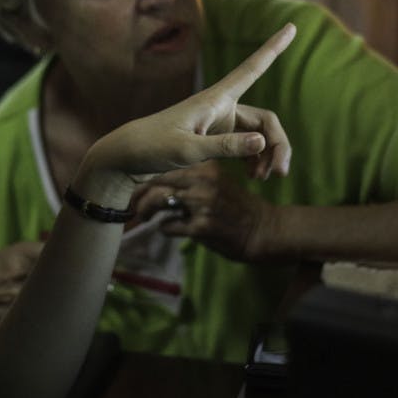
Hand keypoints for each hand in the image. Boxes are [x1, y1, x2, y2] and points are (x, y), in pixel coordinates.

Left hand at [78, 23, 295, 198]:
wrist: (127, 156)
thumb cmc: (153, 147)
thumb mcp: (188, 150)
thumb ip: (225, 147)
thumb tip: (263, 142)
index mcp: (215, 100)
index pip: (251, 68)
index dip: (273, 48)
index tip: (292, 26)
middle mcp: (221, 107)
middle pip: (266, 120)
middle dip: (278, 144)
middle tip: (281, 173)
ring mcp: (219, 123)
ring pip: (259, 136)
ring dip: (267, 155)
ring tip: (265, 179)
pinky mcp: (214, 138)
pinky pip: (247, 146)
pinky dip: (254, 160)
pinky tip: (253, 176)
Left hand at [132, 160, 271, 260]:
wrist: (264, 231)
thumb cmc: (238, 208)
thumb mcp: (219, 184)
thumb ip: (196, 180)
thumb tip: (168, 182)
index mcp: (208, 168)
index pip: (169, 166)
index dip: (150, 175)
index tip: (138, 182)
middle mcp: (204, 182)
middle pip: (159, 181)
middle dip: (141, 192)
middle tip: (132, 201)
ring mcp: (203, 204)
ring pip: (160, 201)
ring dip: (146, 210)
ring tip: (141, 216)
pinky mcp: (202, 227)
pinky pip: (170, 226)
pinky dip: (164, 228)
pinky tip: (164, 228)